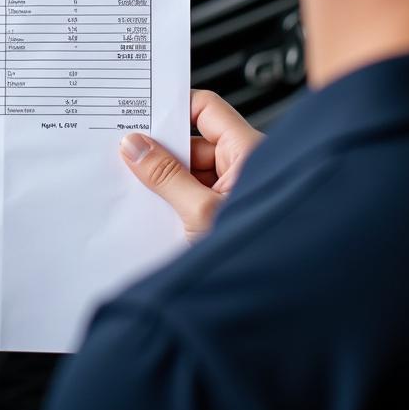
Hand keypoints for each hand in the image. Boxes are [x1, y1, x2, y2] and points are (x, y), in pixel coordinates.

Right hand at [119, 89, 263, 241]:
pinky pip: (193, 192)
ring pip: (190, 170)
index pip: (206, 108)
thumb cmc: (260, 255)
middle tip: (128, 154)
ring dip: (165, 179)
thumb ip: (164, 176)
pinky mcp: (227, 212)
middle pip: (193, 142)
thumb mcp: (199, 212)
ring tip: (141, 190)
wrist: (280, 304)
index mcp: (247, 152)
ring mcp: (235, 190)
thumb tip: (135, 145)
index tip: (142, 111)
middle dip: (161, 151)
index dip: (174, 106)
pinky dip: (173, 198)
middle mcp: (244, 166)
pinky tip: (154, 209)